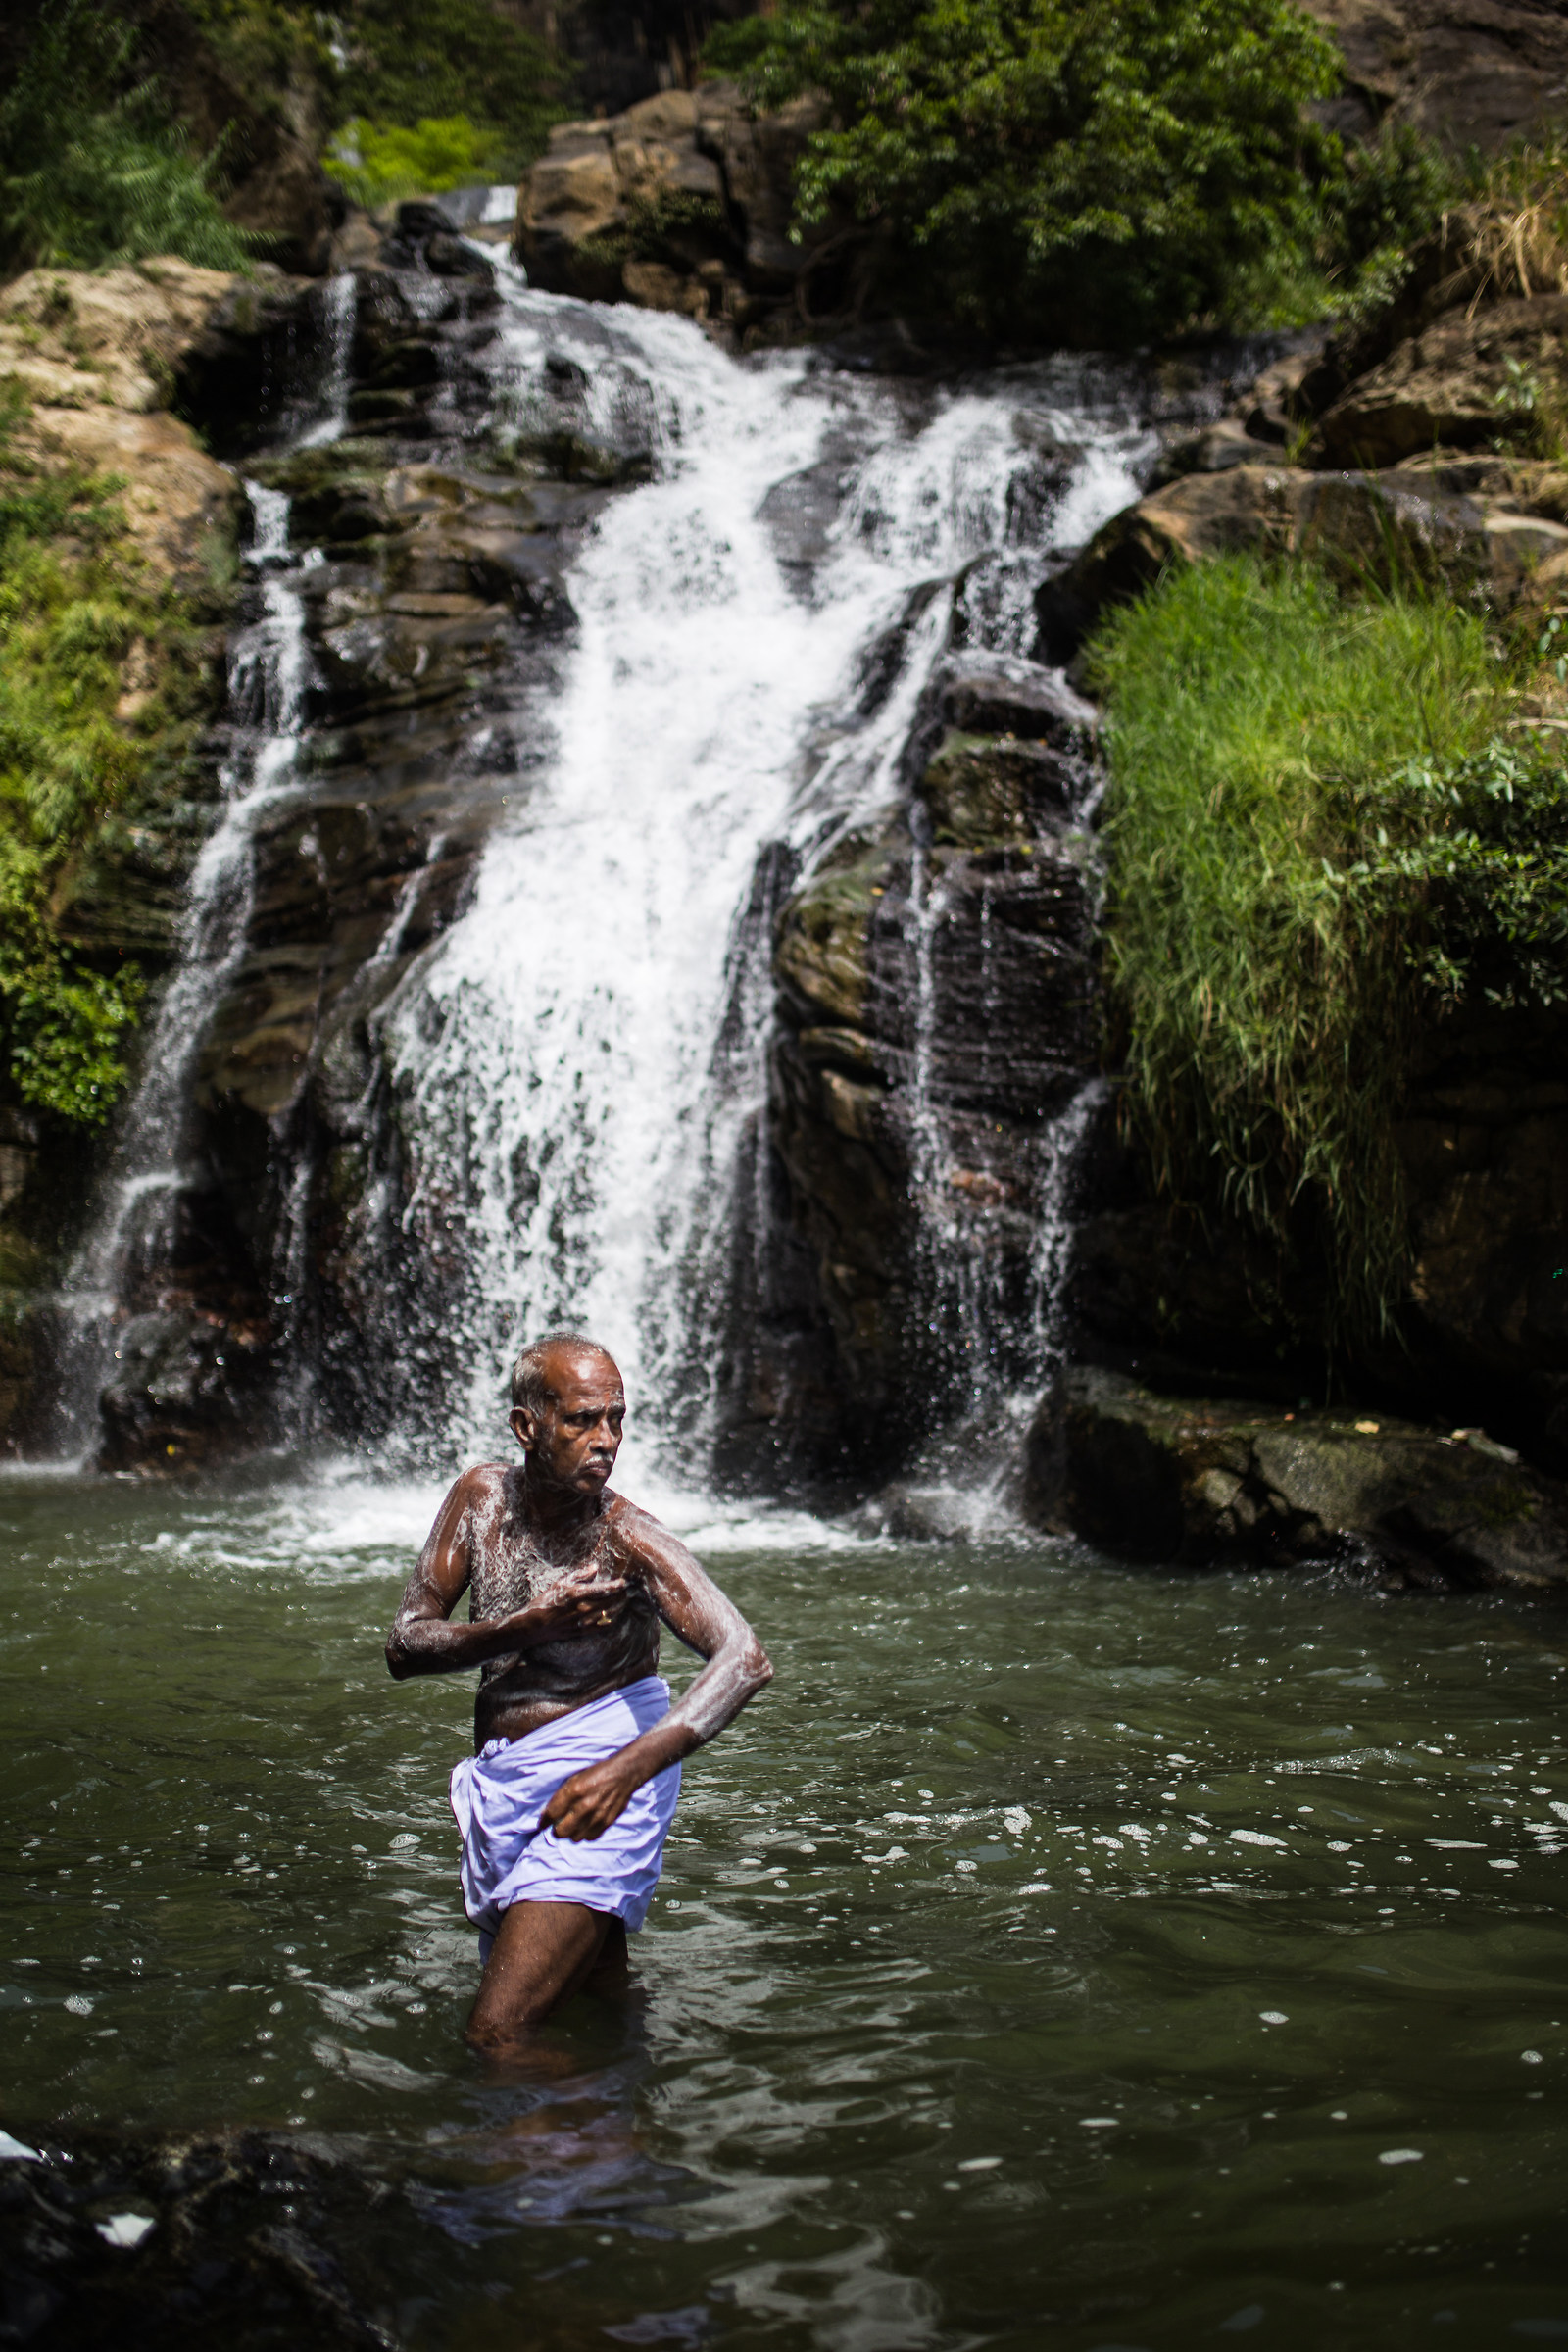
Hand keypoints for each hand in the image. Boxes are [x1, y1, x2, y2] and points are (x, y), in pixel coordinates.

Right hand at [515, 1568, 629, 1644]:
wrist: (536, 1624)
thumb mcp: (561, 1583)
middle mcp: (583, 1608)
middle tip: (629, 1591)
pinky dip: (610, 1620)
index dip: (617, 1586)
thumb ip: (580, 1575)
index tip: (625, 1582)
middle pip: (610, 1602)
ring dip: (618, 1608)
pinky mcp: (582, 1631)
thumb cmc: (546, 1601)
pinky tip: (614, 1615)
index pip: (604, 1589)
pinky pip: (602, 1626)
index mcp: (578, 1594)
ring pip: (608, 1614)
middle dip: (621, 1596)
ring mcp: (584, 1621)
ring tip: (624, 1602)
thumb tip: (594, 1567)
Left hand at [542, 1755, 641, 1841]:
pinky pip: (590, 1837)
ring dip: (571, 1834)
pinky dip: (585, 1834)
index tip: (541, 1825)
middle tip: (556, 1828)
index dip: (544, 1822)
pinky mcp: (607, 1822)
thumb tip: (548, 1814)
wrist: (622, 1774)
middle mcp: (585, 1805)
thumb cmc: (596, 1774)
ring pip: (575, 1838)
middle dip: (556, 1831)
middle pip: (562, 1832)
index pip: (552, 1813)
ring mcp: (597, 1816)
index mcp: (574, 1790)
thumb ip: (561, 1796)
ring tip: (572, 1827)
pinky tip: (585, 1826)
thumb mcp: (575, 1778)